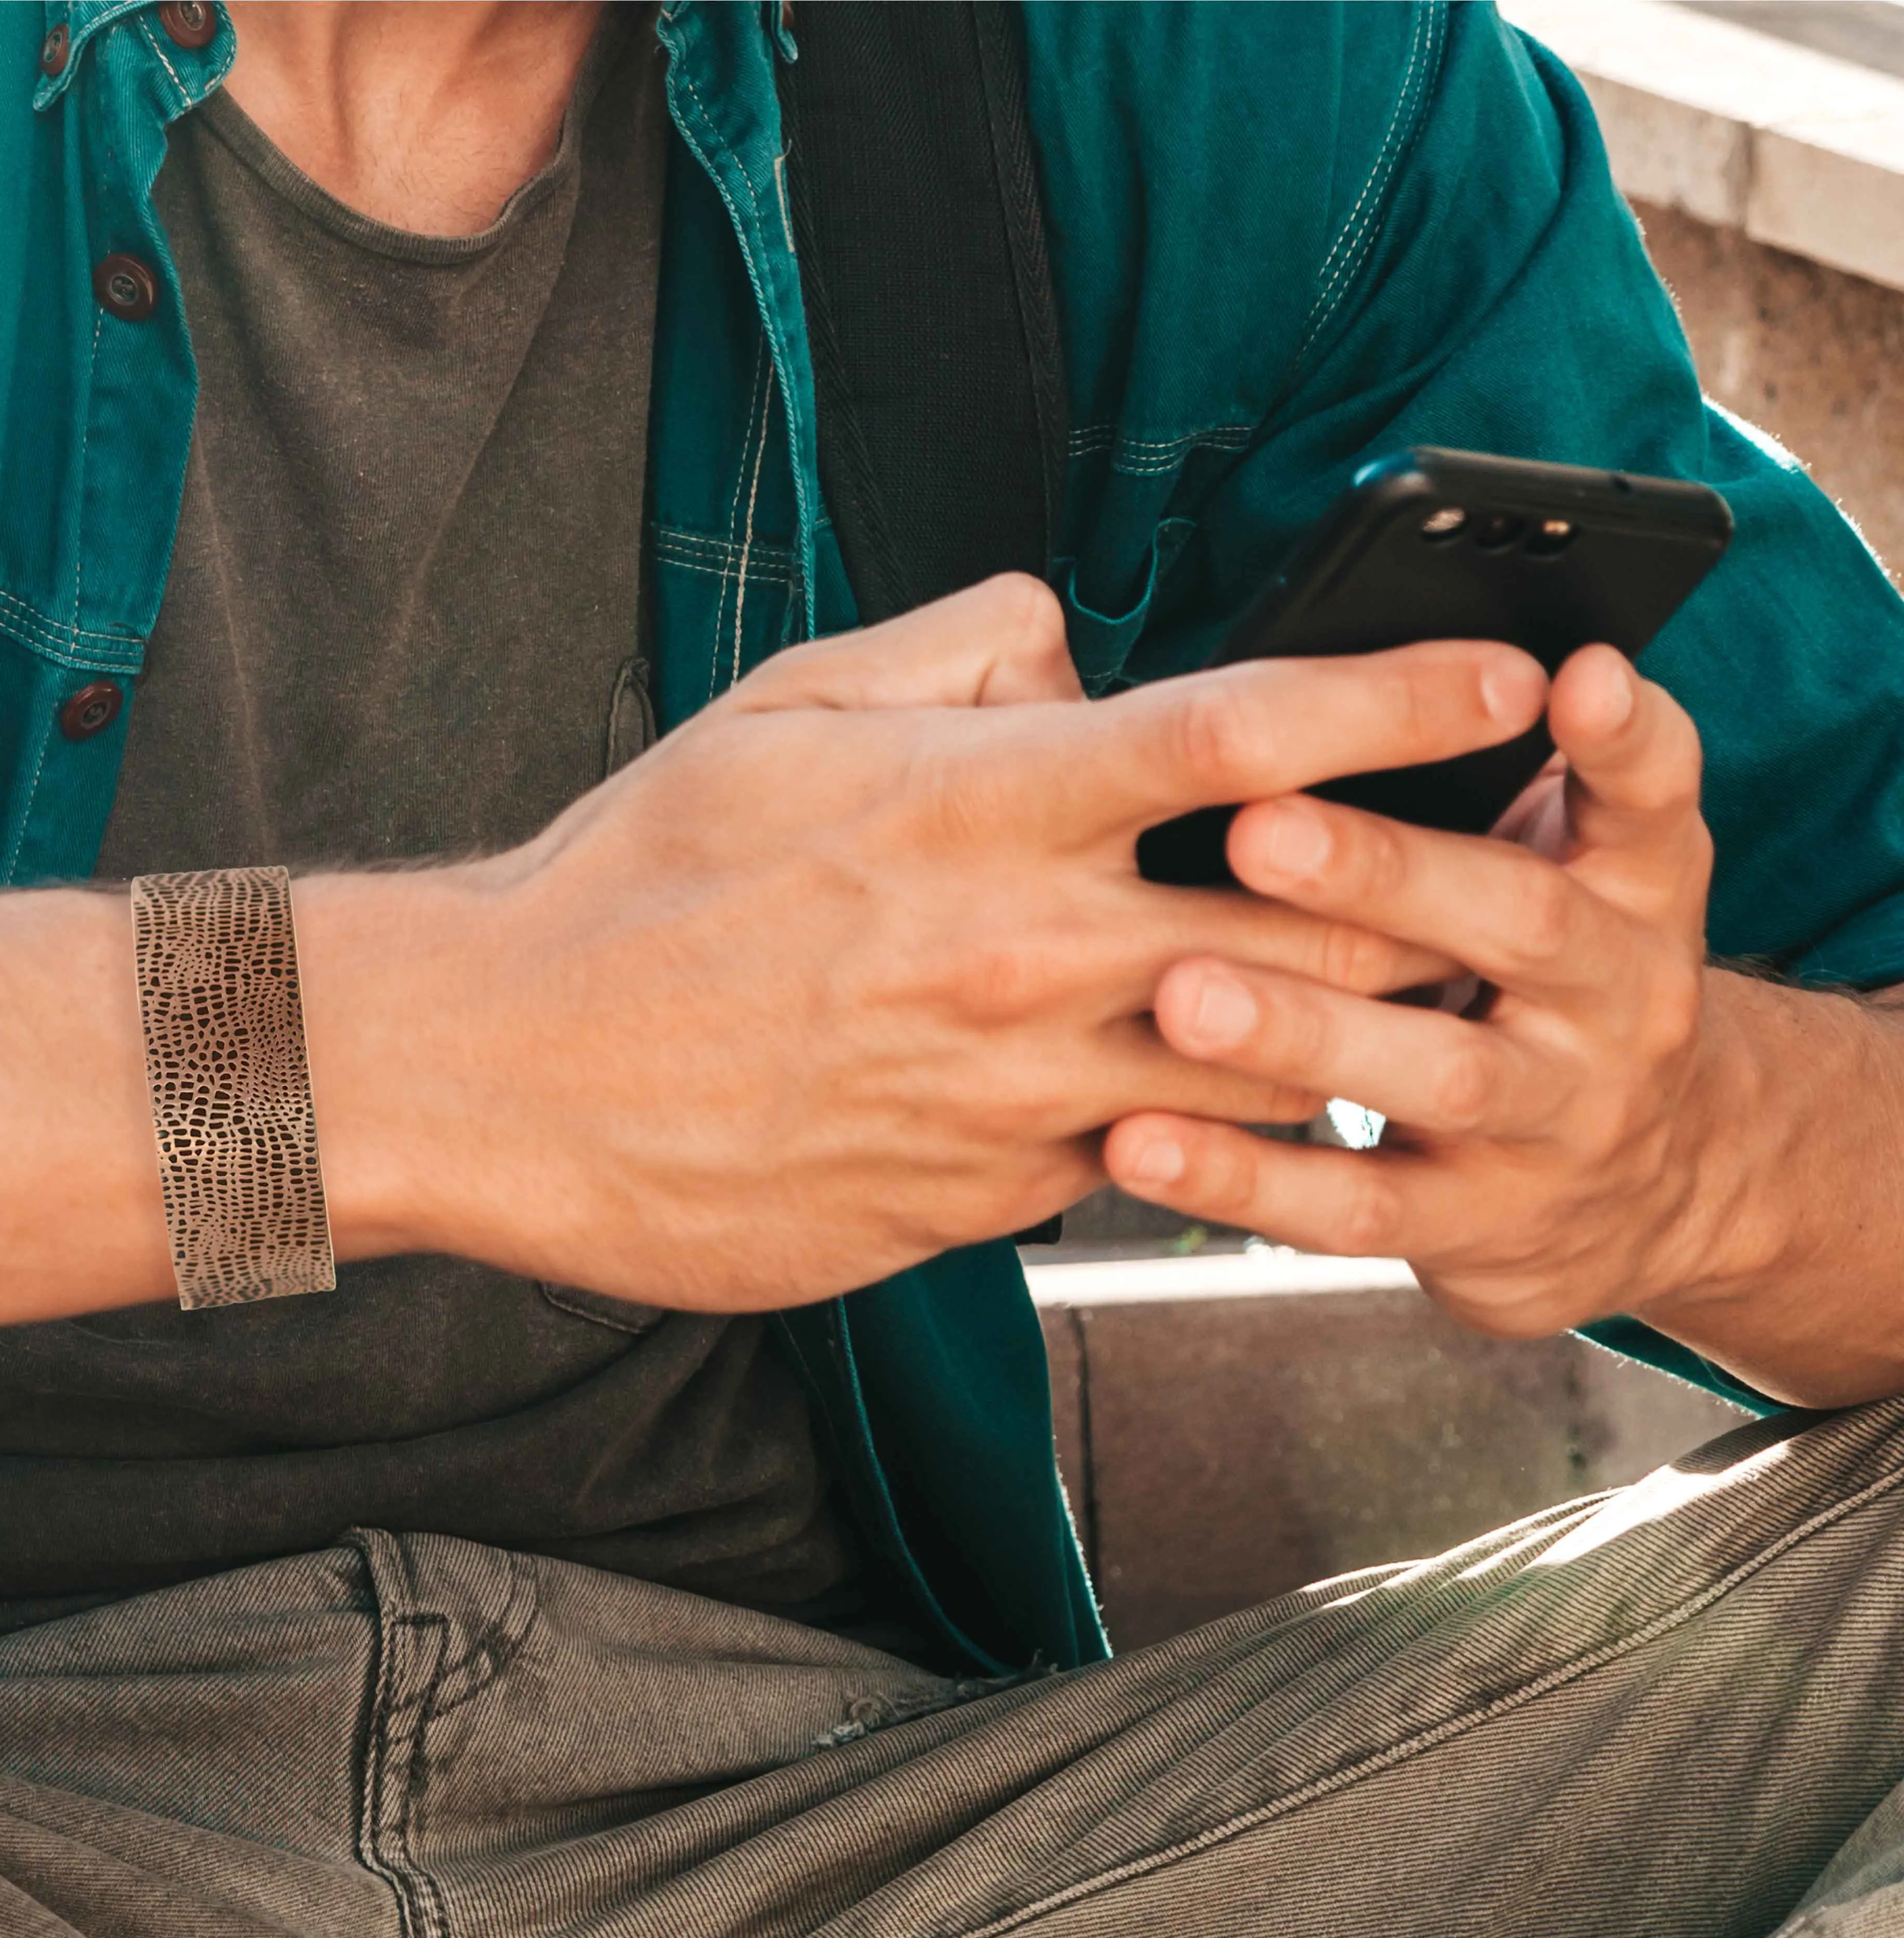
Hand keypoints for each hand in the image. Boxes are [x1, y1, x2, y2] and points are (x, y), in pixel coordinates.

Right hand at [304, 579, 1547, 1312]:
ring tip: (1353, 998)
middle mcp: (1027, 956)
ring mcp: (1016, 1097)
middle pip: (1312, 928)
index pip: (1249, 735)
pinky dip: (1179, 1119)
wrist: (515, 1073)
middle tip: (1471, 878)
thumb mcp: (783, 707)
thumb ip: (960, 650)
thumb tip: (1074, 652)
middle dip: (1416, 904)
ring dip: (1321, 1030)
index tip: (1509, 681)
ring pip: (1251, 1068)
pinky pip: (1136, 1158)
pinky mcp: (986, 1201)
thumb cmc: (638, 878)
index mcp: (985, 806)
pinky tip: (1162, 1089)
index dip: (1402, 696)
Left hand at [1106, 644, 1732, 1341]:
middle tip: (1258, 830)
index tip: (1568, 676)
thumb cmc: (1537, 980)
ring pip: (1439, 1074)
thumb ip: (1492, 778)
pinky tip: (1139, 1140)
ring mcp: (1556, 1119)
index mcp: (1632, 884)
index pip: (1649, 792)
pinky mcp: (1479, 1223)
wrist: (1643, 1188)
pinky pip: (1356, 1206)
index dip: (1621, 737)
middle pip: (1519, 919)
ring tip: (1183, 998)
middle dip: (1388, 872)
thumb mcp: (1560, 870)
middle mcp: (1618, 996)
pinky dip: (1246, 1177)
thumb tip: (1341, 668)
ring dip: (1304, 1031)